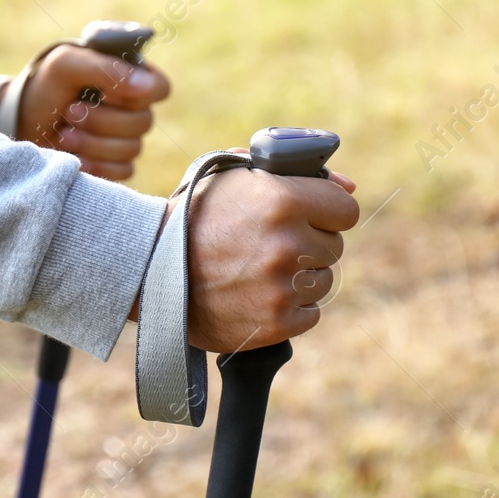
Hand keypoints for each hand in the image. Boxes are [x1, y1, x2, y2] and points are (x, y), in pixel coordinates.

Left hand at [16, 45, 171, 180]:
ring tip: (63, 133)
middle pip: (143, 122)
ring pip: (132, 149)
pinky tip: (72, 155)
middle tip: (70, 112)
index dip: (136, 95)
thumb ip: (106, 68)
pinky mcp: (115, 163)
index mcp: (130, 77)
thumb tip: (143, 86)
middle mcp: (134, 108)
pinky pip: (123, 171)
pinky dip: (95, 164)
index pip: (160, 88)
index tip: (105, 93)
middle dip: (101, 120)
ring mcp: (126, 138)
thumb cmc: (46, 84)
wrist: (22, 119)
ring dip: (92, 142)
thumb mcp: (67, 64)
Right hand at [181, 167, 358, 352]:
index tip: (308, 215)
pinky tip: (257, 294)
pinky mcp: (277, 323)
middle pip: (333, 246)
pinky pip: (309, 314)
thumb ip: (296, 174)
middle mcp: (288, 243)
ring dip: (299, 276)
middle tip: (270, 243)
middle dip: (309, 243)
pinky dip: (290, 307)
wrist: (150, 268)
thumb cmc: (195, 216)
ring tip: (258, 269)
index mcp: (282, 199)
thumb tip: (349, 188)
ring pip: (323, 281)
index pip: (346, 209)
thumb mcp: (237, 177)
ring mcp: (283, 286)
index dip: (326, 211)